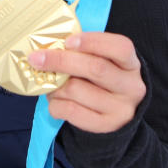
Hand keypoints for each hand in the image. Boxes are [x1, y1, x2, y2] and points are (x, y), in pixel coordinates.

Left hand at [28, 32, 145, 133]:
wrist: (117, 118)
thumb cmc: (103, 82)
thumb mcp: (104, 63)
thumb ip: (85, 53)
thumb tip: (50, 47)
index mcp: (131, 64)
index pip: (120, 47)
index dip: (92, 42)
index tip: (67, 41)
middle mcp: (131, 86)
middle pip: (95, 68)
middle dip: (60, 60)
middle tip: (36, 58)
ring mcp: (121, 109)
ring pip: (77, 89)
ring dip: (55, 85)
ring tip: (49, 84)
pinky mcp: (106, 126)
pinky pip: (71, 111)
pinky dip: (55, 104)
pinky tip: (54, 100)